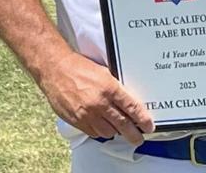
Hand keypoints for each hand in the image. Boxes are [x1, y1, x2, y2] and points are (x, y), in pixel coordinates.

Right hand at [38, 50, 153, 143]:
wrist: (56, 69)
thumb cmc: (80, 67)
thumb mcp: (104, 73)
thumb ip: (116, 87)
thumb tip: (129, 101)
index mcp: (109, 88)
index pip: (131, 108)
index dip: (142, 119)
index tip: (149, 126)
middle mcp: (99, 103)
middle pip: (122, 125)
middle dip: (133, 134)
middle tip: (139, 138)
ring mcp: (87, 114)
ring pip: (108, 132)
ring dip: (115, 131)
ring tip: (119, 128)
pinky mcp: (76, 121)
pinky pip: (93, 133)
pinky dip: (100, 131)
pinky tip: (103, 125)